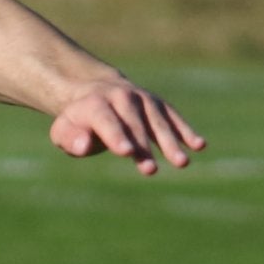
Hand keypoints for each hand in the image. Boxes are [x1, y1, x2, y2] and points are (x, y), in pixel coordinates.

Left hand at [50, 77, 207, 175]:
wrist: (96, 92)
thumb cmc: (78, 121)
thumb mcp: (63, 131)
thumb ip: (70, 138)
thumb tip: (82, 145)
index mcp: (96, 104)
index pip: (107, 120)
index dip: (116, 136)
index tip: (126, 152)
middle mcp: (122, 97)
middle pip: (135, 124)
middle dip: (143, 146)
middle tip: (150, 170)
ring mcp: (143, 99)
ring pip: (158, 122)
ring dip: (170, 143)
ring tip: (182, 163)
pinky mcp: (158, 105)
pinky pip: (173, 118)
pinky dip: (186, 131)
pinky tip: (199, 146)